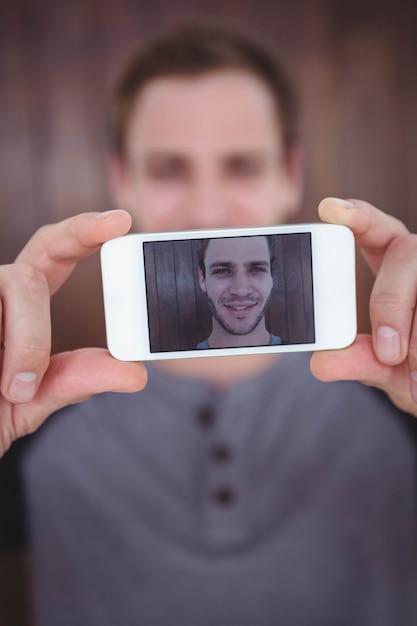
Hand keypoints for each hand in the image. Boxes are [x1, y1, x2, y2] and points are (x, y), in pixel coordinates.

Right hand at [0, 210, 146, 455]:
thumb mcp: (28, 405)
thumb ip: (74, 381)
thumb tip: (137, 373)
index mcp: (21, 304)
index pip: (55, 252)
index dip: (84, 230)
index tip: (121, 221)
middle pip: (25, 276)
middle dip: (31, 334)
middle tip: (24, 388)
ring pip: (4, 290)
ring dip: (10, 351)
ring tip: (1, 393)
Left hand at [310, 198, 416, 416]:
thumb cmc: (414, 372)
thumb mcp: (386, 371)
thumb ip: (358, 362)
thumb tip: (320, 363)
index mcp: (394, 269)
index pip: (374, 230)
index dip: (357, 215)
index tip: (330, 209)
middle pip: (404, 254)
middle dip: (391, 302)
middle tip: (387, 352)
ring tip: (414, 375)